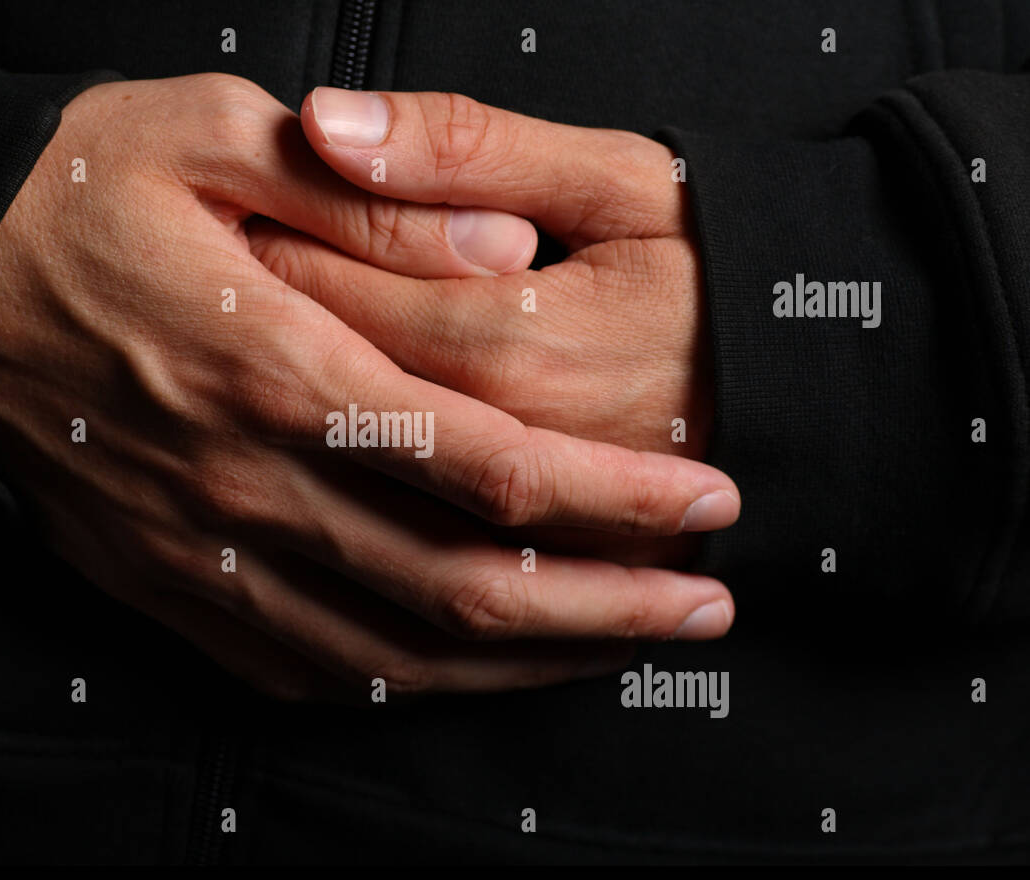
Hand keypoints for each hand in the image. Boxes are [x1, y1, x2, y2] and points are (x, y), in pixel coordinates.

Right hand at [0, 75, 739, 700]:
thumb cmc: (74, 197)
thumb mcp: (211, 134)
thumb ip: (367, 198)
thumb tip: (503, 248)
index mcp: (274, 366)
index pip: (485, 461)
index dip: (613, 493)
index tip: (706, 497)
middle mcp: (248, 483)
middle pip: (464, 581)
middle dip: (609, 602)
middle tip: (708, 599)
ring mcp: (206, 555)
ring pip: (399, 649)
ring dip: (531, 658)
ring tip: (630, 645)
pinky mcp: (171, 589)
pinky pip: (308, 668)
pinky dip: (410, 681)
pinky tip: (476, 667)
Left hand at [248, 88, 716, 567]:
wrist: (829, 394)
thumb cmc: (725, 277)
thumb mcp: (620, 180)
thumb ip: (468, 146)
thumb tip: (330, 123)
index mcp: (507, 344)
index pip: (322, 294)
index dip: (259, 252)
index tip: (232, 228)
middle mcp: (495, 453)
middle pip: (319, 399)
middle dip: (253, 349)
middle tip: (228, 309)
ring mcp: (516, 535)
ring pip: (353, 500)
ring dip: (286, 448)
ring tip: (252, 401)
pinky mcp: (535, 578)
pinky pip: (405, 576)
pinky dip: (343, 549)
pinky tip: (314, 512)